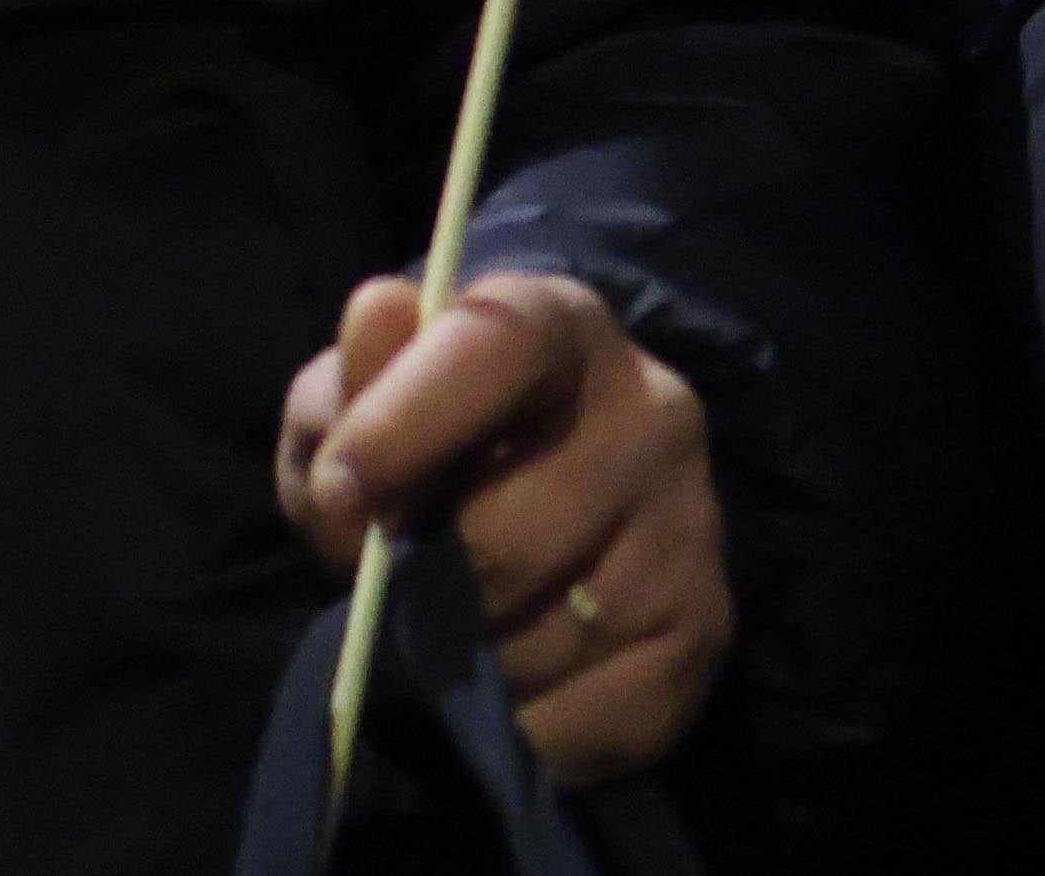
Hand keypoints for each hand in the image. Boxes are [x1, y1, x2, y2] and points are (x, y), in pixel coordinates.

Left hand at [272, 267, 734, 784]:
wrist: (532, 497)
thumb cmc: (419, 443)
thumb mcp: (355, 405)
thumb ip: (345, 386)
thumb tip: (377, 320)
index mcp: (558, 325)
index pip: (495, 347)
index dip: (406, 421)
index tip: (339, 488)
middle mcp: (652, 410)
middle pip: (514, 533)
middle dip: (425, 584)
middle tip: (391, 591)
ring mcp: (692, 524)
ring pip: (550, 638)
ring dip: (471, 662)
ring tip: (450, 631)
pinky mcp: (705, 629)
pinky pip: (594, 714)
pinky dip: (527, 724)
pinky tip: (508, 683)